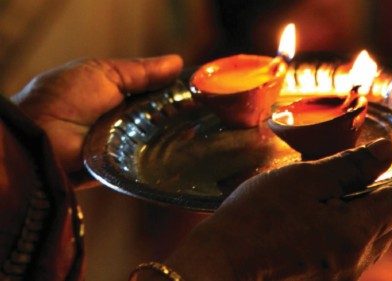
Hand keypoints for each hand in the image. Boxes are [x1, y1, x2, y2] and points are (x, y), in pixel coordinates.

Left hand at [12, 55, 182, 170]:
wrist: (41, 135)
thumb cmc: (65, 97)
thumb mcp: (105, 73)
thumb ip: (141, 72)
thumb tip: (177, 62)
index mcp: (118, 95)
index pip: (155, 93)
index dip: (175, 92)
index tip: (199, 91)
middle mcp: (123, 120)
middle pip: (159, 118)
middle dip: (177, 116)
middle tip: (202, 114)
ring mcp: (123, 146)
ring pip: (156, 142)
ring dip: (170, 138)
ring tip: (196, 132)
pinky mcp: (122, 170)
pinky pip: (145, 164)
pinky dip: (157, 159)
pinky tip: (178, 153)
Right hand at [167, 139, 391, 280]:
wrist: (223, 261)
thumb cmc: (260, 216)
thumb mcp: (306, 179)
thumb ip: (351, 165)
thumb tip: (386, 149)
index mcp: (360, 232)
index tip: (379, 154)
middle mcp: (358, 259)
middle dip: (381, 189)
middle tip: (352, 168)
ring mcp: (342, 273)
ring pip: (372, 235)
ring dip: (363, 209)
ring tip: (332, 190)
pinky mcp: (324, 278)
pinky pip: (351, 250)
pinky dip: (346, 227)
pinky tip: (317, 215)